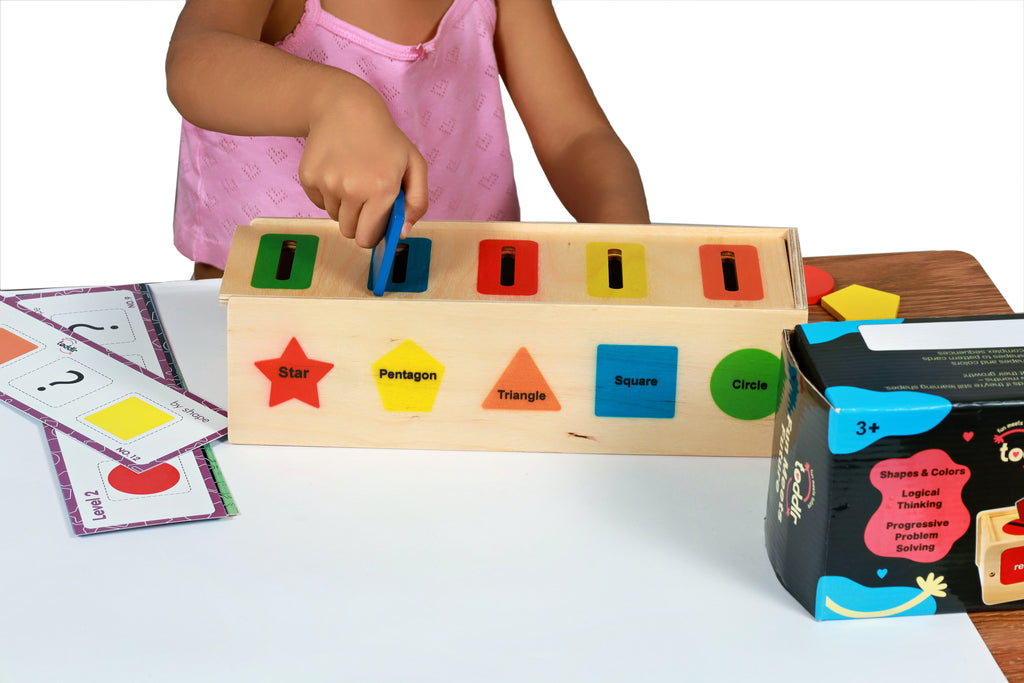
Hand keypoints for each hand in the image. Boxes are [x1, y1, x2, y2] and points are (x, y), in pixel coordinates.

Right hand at [299, 83, 428, 247]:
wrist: (346, 108)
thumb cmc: (385, 139)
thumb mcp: (415, 165)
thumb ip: (418, 203)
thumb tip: (403, 233)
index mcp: (381, 189)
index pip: (368, 237)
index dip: (372, 234)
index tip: (375, 225)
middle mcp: (351, 189)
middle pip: (348, 231)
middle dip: (358, 222)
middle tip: (366, 199)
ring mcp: (327, 183)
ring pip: (333, 216)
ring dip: (343, 206)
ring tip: (352, 178)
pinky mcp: (308, 177)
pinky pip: (319, 202)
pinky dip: (328, 194)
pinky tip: (337, 171)